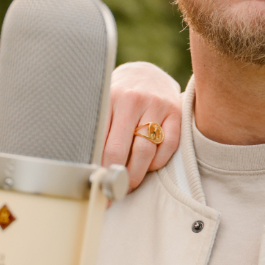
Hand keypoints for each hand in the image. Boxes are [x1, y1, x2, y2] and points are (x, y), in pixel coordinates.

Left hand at [101, 62, 180, 189]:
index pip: (100, 142)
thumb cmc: (119, 96)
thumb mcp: (104, 105)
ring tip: (129, 183)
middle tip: (113, 190)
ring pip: (145, 152)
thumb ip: (98, 130)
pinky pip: (168, 147)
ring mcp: (156, 105)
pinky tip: (149, 165)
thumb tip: (89, 168)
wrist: (146, 73)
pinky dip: (157, 163)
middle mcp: (133, 100)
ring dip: (136, 174)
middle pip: (120, 151)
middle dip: (116, 177)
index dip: (97, 169)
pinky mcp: (176, 113)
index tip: (96, 186)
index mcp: (109, 98)